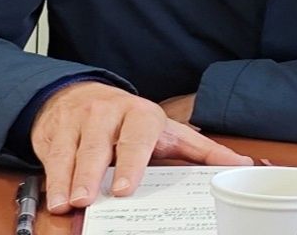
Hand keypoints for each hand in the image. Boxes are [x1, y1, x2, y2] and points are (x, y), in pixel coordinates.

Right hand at [31, 81, 251, 213]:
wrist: (79, 94)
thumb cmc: (130, 122)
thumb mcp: (167, 131)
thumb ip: (201, 150)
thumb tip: (243, 164)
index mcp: (141, 114)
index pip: (138, 133)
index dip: (132, 160)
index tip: (126, 186)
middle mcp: (108, 113)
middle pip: (99, 144)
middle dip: (94, 172)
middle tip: (91, 198)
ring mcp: (79, 121)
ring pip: (73, 151)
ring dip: (70, 179)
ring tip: (72, 203)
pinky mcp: (56, 132)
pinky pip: (53, 157)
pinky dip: (53, 179)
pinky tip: (57, 199)